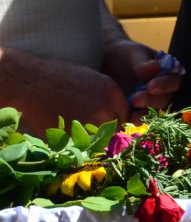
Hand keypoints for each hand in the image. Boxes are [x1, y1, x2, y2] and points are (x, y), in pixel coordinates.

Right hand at [0, 48, 130, 133]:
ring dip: (92, 137)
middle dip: (106, 129)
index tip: (108, 121)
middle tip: (91, 126)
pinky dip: (76, 141)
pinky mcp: (74, 135)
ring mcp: (90, 123)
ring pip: (99, 138)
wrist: (32, 83)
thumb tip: (115, 114)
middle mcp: (106, 109)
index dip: (117, 119)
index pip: (126, 115)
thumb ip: (108, 98)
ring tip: (77, 127)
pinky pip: (81, 144)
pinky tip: (66, 130)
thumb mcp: (94, 81)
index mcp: (113, 94)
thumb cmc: (61, 77)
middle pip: (115, 128)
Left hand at [101, 40, 184, 119]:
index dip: (165, 85)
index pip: (173, 81)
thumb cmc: (124, 53)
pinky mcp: (135, 110)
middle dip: (152, 100)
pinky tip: (126, 118)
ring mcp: (149, 100)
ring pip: (153, 110)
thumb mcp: (133, 53)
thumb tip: (155, 68)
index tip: (151, 86)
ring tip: (131, 112)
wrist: (105, 61)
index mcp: (167, 72)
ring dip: (144, 112)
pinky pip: (138, 117)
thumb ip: (143, 62)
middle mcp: (162, 88)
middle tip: (137, 99)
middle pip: (165, 98)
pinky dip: (133, 119)